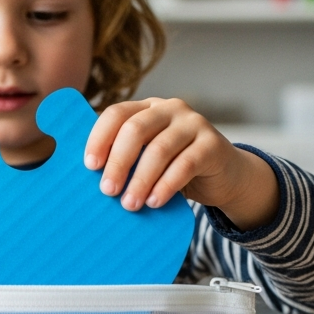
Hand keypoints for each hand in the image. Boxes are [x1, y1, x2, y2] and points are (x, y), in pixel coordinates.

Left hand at [83, 98, 278, 230]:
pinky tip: (155, 202)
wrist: (225, 176)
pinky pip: (185, 164)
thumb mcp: (148, 160)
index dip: (99, 138)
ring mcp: (193, 123)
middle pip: (135, 129)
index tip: (89, 166)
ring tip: (130, 204)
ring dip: (141, 180)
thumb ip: (126, 161)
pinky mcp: (213, 144)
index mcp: (147, 108)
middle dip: (118, 162)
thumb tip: (88, 181)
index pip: (116, 114)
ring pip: (160, 149)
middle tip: (107, 191)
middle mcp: (170, 109)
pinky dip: (166, 185)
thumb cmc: (176, 169)